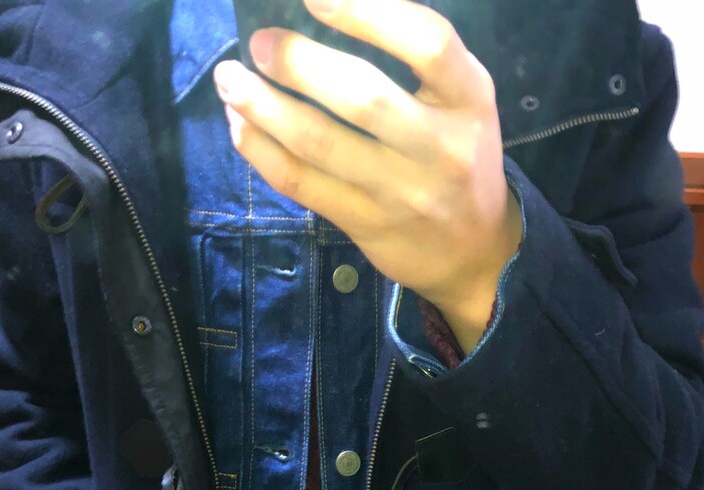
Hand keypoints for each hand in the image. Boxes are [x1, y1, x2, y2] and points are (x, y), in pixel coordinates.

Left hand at [213, 0, 521, 339]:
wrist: (474, 252)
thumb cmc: (458, 155)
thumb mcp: (461, 100)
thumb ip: (414, 58)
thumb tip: (324, 9)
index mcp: (470, 99)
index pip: (428, 43)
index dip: (367, 13)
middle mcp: (440, 147)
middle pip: (364, 98)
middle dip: (299, 64)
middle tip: (260, 43)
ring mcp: (401, 192)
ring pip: (320, 144)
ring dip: (263, 107)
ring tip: (229, 79)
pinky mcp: (366, 224)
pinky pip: (302, 184)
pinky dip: (262, 150)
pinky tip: (240, 124)